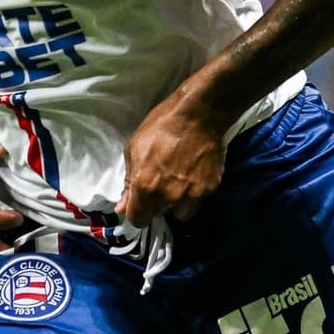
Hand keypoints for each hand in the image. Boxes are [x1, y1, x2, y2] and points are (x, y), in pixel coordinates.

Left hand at [118, 93, 230, 224]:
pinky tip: (193, 173)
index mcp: (146, 187)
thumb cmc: (161, 126)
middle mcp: (169, 196)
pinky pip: (199, 200)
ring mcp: (192, 194)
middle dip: (157, 204)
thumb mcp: (134, 148)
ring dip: (178, 203)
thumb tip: (123, 207)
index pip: (138, 220)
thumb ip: (128, 181)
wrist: (199, 113)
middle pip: (159, 215)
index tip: (140, 203)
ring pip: (182, 213)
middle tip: (161, 182)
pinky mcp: (210, 188)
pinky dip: (195, 191)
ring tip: (179, 182)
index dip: (137, 213)